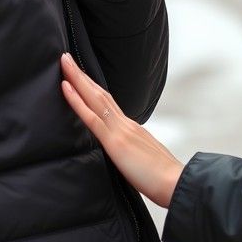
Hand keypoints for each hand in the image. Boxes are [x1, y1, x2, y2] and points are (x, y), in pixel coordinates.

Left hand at [60, 53, 183, 207]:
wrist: (177, 184)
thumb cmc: (163, 179)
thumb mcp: (144, 159)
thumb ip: (131, 152)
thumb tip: (122, 153)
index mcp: (132, 128)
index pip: (108, 103)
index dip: (93, 88)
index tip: (80, 75)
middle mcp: (126, 123)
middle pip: (100, 94)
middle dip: (82, 75)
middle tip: (66, 57)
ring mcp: (121, 130)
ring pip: (94, 98)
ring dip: (77, 78)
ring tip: (64, 62)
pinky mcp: (115, 142)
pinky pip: (91, 117)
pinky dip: (77, 101)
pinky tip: (65, 87)